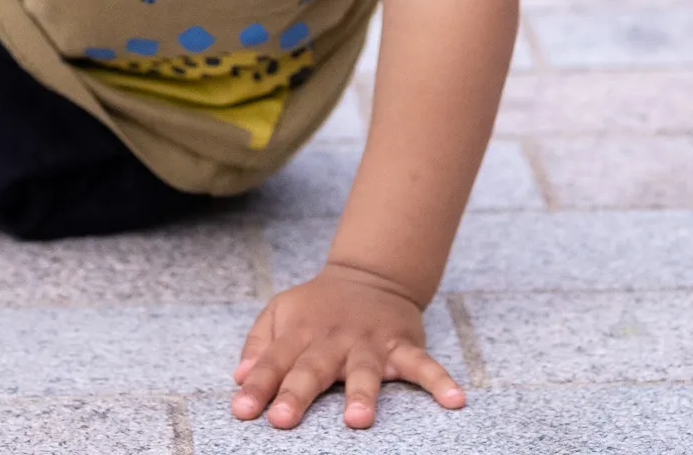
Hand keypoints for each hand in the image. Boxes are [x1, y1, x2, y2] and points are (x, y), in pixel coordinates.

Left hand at [231, 261, 464, 430]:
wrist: (370, 273)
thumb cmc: (318, 306)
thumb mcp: (281, 311)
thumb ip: (259, 342)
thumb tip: (238, 377)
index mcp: (300, 331)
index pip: (273, 360)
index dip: (257, 384)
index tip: (242, 410)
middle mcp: (333, 338)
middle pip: (312, 368)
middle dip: (297, 393)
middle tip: (283, 419)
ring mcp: (369, 342)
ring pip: (364, 369)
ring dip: (362, 393)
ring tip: (358, 419)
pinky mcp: (402, 344)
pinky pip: (422, 365)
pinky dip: (439, 381)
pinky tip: (454, 400)